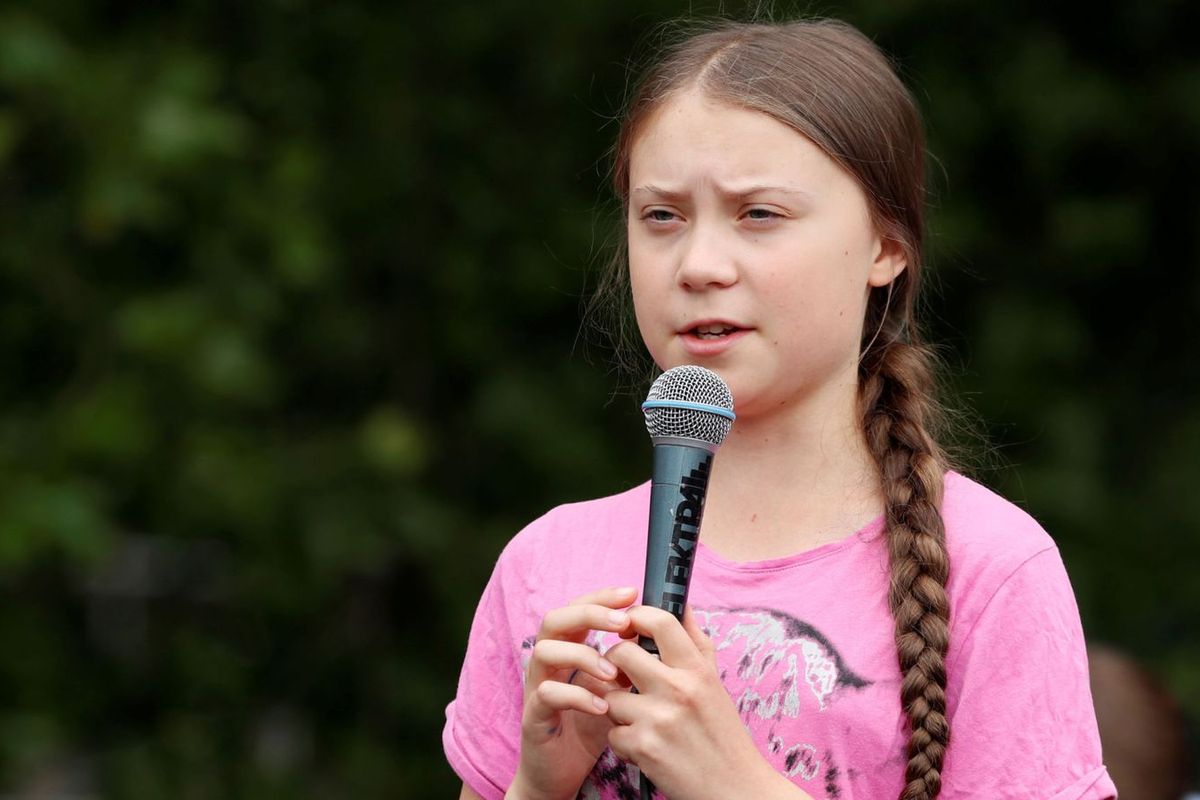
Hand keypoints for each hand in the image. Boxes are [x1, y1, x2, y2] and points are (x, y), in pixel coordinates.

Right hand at [507, 586, 635, 799]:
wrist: (564, 773)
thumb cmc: (594, 724)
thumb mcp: (619, 687)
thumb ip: (635, 660)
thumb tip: (668, 631)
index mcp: (570, 647)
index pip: (580, 607)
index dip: (602, 597)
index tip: (632, 593)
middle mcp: (549, 661)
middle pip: (555, 619)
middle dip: (589, 614)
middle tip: (622, 623)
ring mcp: (537, 685)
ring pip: (545, 651)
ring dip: (582, 655)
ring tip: (614, 673)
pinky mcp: (533, 715)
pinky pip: (546, 694)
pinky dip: (575, 695)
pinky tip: (602, 705)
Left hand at [603, 606, 813, 799]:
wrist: (736, 788)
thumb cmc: (722, 733)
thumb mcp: (714, 682)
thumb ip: (695, 642)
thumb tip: (682, 604)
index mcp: (697, 669)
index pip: (661, 620)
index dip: (636, 617)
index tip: (629, 626)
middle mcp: (678, 689)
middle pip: (620, 652)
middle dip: (616, 664)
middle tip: (624, 677)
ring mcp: (659, 718)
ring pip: (610, 695)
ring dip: (617, 709)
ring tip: (639, 719)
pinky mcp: (644, 748)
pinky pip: (612, 734)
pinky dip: (623, 742)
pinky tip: (644, 746)